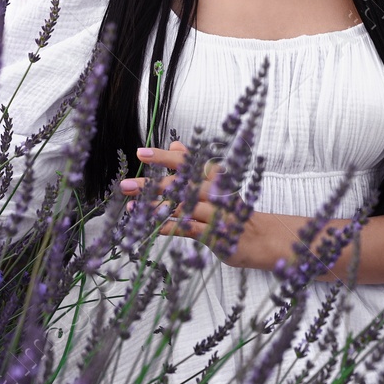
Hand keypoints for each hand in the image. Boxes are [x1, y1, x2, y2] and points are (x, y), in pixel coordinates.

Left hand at [118, 140, 297, 270]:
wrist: (260, 237)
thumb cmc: (233, 208)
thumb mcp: (218, 183)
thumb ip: (195, 164)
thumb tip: (175, 145)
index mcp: (215, 177)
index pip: (187, 162)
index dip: (163, 157)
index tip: (141, 153)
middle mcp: (215, 193)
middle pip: (178, 186)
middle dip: (149, 186)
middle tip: (124, 186)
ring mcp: (215, 214)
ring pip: (180, 208)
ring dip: (153, 208)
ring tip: (132, 208)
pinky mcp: (214, 236)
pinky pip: (187, 230)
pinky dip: (169, 228)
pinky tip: (151, 227)